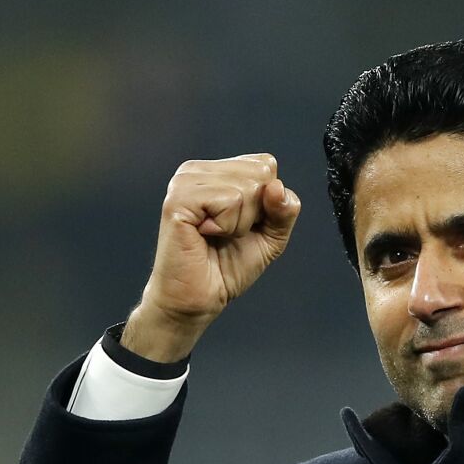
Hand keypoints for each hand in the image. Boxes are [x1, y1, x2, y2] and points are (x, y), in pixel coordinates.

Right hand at [122, 153, 301, 362]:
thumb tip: (277, 187)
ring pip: (246, 187)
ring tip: (216, 236)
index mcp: (216, 171)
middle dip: (255, 213)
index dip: (267, 202)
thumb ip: (284, 209)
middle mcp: (198, 170)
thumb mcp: (271, 236)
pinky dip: (227, 226)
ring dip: (240, 223)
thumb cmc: (227, 268)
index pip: (265, 164)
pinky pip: (229, 200)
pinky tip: (205, 235)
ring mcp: (185, 181)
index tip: (243, 225)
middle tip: (227, 234)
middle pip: (260, 173)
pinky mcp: (179, 199)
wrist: (199, 299)